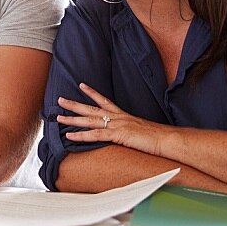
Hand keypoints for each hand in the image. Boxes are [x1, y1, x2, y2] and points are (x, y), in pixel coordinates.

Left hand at [56, 83, 175, 156]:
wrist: (168, 140)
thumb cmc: (158, 138)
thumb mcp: (141, 132)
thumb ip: (130, 132)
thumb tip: (126, 136)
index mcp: (123, 115)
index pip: (104, 100)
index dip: (92, 93)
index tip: (81, 85)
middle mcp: (118, 117)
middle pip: (92, 108)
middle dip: (74, 104)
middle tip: (60, 99)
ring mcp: (117, 125)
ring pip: (90, 120)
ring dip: (72, 119)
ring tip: (58, 117)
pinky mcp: (118, 135)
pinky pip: (96, 135)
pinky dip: (81, 136)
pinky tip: (70, 136)